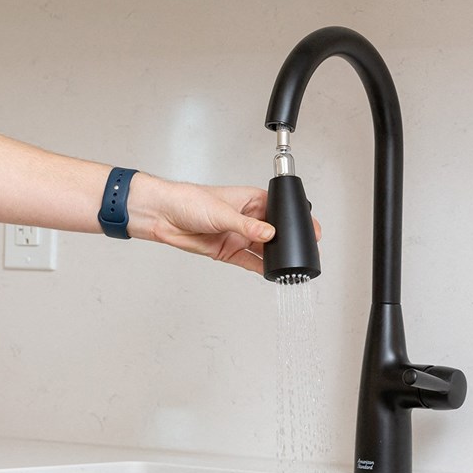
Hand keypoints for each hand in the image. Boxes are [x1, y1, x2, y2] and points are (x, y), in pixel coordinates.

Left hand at [128, 173, 320, 274]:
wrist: (162, 216)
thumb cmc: (187, 201)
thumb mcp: (221, 211)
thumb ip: (247, 225)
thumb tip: (269, 233)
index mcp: (250, 200)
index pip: (280, 209)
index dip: (295, 219)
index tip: (310, 229)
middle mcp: (247, 218)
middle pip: (275, 232)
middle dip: (288, 242)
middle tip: (303, 251)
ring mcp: (238, 235)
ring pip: (264, 249)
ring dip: (275, 257)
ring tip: (289, 265)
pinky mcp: (228, 251)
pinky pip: (250, 262)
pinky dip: (261, 268)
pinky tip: (271, 272)